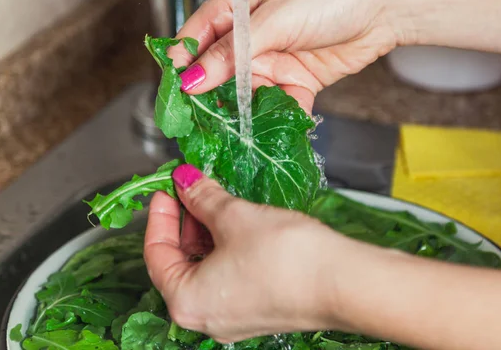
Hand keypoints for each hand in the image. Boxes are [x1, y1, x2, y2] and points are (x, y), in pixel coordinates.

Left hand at [143, 164, 355, 342]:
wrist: (344, 283)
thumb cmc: (285, 257)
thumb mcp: (234, 217)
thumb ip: (202, 198)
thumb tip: (185, 181)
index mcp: (186, 301)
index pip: (156, 254)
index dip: (160, 215)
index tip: (167, 188)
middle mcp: (205, 317)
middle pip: (179, 262)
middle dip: (184, 222)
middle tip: (191, 189)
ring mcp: (232, 316)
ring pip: (205, 269)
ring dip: (206, 233)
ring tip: (214, 200)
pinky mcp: (257, 309)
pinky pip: (227, 276)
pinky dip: (225, 248)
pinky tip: (235, 222)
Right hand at [169, 0, 500, 113]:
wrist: (386, 5)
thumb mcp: (272, 21)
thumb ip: (231, 54)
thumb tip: (191, 79)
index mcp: (234, 10)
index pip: (194, 41)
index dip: (181, 70)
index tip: (172, 100)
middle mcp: (249, 37)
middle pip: (217, 75)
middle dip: (212, 101)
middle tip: (203, 129)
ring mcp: (272, 59)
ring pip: (246, 95)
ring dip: (244, 115)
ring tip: (238, 137)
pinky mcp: (296, 80)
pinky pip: (278, 104)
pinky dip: (277, 117)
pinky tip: (273, 131)